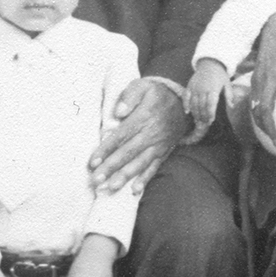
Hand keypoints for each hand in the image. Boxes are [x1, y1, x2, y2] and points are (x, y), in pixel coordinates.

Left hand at [90, 79, 185, 194]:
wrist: (182, 102)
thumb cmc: (156, 94)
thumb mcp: (143, 86)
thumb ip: (129, 97)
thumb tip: (118, 112)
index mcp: (143, 117)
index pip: (121, 135)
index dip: (106, 149)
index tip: (93, 161)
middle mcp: (151, 134)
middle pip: (128, 153)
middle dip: (111, 168)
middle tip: (96, 180)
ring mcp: (158, 145)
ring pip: (140, 163)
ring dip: (125, 177)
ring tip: (111, 188)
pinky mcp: (164, 152)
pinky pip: (154, 167)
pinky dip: (145, 179)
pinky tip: (135, 190)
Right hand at [182, 59, 229, 143]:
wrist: (209, 63)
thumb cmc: (220, 75)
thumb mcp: (227, 83)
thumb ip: (229, 95)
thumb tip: (232, 106)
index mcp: (213, 88)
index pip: (211, 103)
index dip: (210, 113)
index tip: (211, 120)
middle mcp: (203, 88)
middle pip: (201, 105)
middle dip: (203, 116)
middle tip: (205, 124)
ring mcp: (195, 87)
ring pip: (194, 103)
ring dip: (196, 113)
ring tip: (198, 121)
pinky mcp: (189, 86)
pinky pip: (186, 97)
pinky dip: (186, 105)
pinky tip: (187, 112)